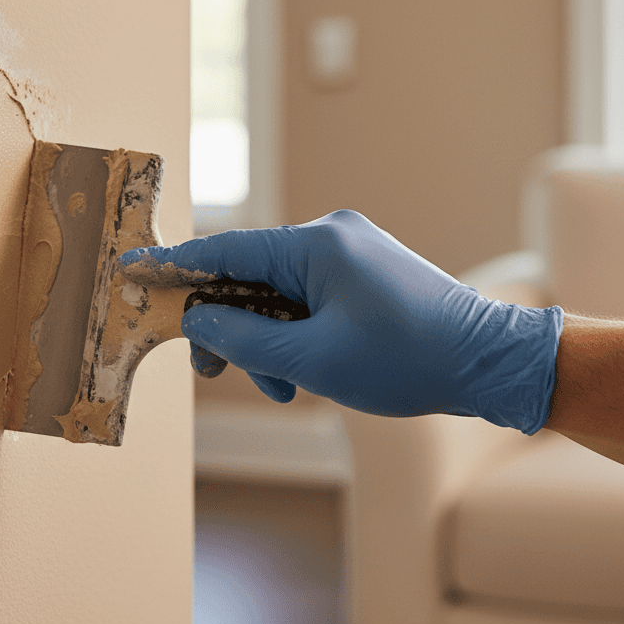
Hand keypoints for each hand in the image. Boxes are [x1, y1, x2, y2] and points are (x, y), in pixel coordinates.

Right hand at [118, 210, 563, 433]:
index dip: (175, 266)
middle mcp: (331, 236)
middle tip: (214, 372)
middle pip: (249, 276)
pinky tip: (304, 374)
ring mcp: (350, 253)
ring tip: (280, 387)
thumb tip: (195, 320)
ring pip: (278, 294)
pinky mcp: (364, 272)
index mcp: (316, 245)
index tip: (132, 270)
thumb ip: (242, 338)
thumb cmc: (408, 359)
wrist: (491, 361)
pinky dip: (295, 334)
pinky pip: (309, 298)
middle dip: (229, 327)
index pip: (225, 250)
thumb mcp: (311, 358)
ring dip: (266, 341)